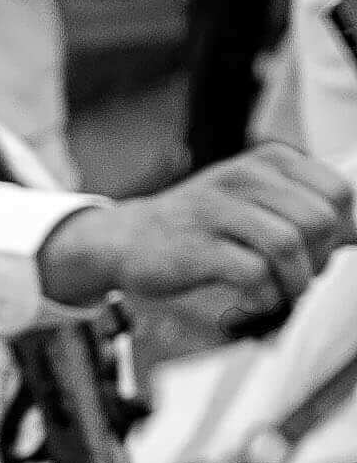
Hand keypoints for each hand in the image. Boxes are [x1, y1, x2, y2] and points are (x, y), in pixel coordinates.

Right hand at [35, 142, 349, 338]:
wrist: (126, 238)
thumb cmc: (202, 225)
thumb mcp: (258, 203)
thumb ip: (309, 212)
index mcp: (269, 162)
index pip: (338, 194)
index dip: (338, 233)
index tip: (313, 253)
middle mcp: (244, 177)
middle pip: (319, 221)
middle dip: (318, 260)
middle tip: (294, 277)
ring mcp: (216, 210)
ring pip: (290, 245)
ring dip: (294, 282)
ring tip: (278, 293)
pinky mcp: (195, 247)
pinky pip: (253, 273)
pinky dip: (264, 297)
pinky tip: (252, 301)